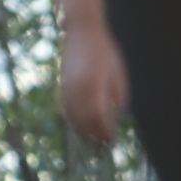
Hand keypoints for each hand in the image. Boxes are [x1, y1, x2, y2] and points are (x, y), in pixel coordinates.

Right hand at [59, 22, 129, 147]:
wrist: (82, 33)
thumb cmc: (105, 51)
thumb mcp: (118, 72)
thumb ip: (118, 95)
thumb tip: (118, 115)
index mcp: (94, 86)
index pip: (99, 118)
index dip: (105, 132)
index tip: (112, 142)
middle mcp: (78, 90)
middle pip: (84, 122)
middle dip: (94, 136)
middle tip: (103, 147)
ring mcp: (67, 89)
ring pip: (73, 118)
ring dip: (82, 132)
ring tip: (93, 142)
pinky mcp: (61, 87)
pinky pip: (66, 111)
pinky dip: (73, 122)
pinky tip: (81, 127)